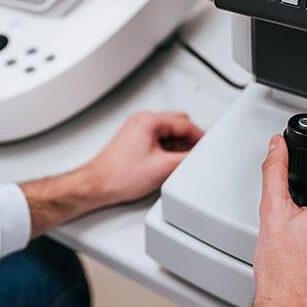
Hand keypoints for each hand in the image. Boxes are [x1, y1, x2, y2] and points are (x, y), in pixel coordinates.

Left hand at [20, 111, 203, 236]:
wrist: (97, 186)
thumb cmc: (119, 176)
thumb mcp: (163, 168)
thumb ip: (187, 159)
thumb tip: (200, 155)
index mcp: (148, 120)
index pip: (185, 123)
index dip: (201, 137)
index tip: (209, 147)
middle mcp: (142, 121)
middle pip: (178, 125)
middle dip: (189, 141)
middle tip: (196, 157)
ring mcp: (137, 130)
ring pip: (169, 134)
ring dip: (178, 147)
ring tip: (179, 165)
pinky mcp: (135, 141)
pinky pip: (159, 141)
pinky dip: (168, 151)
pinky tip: (168, 166)